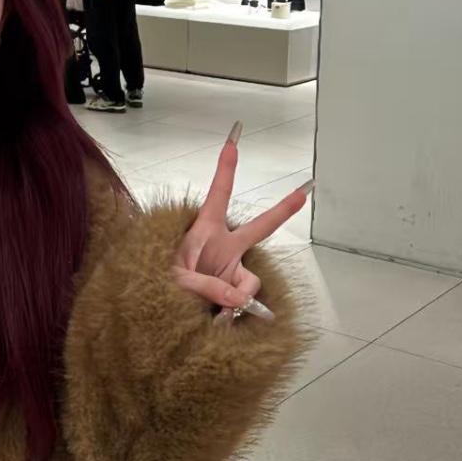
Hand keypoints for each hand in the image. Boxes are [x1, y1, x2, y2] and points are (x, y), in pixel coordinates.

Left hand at [172, 123, 310, 321]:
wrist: (155, 310)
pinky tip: (214, 319)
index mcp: (205, 231)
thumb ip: (209, 286)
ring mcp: (231, 269)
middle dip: (283, 210)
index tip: (233, 140)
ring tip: (208, 311)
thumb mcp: (178, 280)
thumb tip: (240, 300)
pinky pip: (245, 301)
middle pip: (260, 227)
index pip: (218, 194)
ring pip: (250, 282)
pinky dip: (234, 311)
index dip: (226, 169)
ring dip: (234, 296)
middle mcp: (224, 246)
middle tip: (306, 189)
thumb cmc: (158, 283)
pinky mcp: (234, 291)